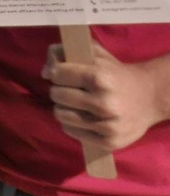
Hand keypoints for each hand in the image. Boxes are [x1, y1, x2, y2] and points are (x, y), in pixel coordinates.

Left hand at [43, 43, 169, 151]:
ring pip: (60, 115)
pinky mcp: (108, 142)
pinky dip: (71, 123)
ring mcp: (107, 125)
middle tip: (73, 89)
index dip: (56, 72)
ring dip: (63, 108)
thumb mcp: (94, 54)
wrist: (150, 97)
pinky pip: (70, 131)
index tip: (64, 73)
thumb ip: (64, 52)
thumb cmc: (116, 73)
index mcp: (100, 77)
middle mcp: (104, 103)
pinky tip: (83, 116)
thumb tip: (45, 72)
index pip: (57, 74)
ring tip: (77, 103)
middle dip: (60, 90)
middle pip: (56, 95)